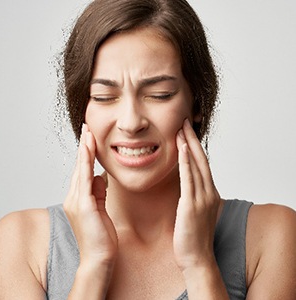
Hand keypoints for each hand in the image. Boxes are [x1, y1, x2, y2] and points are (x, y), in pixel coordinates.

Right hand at [63, 124, 117, 269]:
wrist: (99, 257)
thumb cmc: (101, 236)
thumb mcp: (100, 208)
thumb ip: (98, 192)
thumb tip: (99, 176)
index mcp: (79, 198)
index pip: (82, 171)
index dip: (85, 154)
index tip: (90, 138)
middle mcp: (74, 197)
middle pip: (79, 166)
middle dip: (84, 146)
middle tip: (87, 128)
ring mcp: (77, 201)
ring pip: (80, 169)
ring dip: (85, 150)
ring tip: (88, 133)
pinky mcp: (83, 206)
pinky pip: (84, 179)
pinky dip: (86, 163)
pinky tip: (88, 150)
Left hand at [173, 119, 220, 271]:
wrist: (197, 258)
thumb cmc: (193, 236)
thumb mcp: (196, 211)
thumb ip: (193, 196)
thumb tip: (185, 185)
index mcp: (209, 193)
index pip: (202, 163)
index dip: (195, 146)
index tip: (187, 131)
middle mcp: (209, 192)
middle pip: (201, 159)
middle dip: (192, 139)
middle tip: (185, 121)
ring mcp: (202, 198)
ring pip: (196, 165)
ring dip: (189, 145)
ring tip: (181, 128)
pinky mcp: (192, 205)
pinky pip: (189, 179)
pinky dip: (186, 162)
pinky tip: (183, 148)